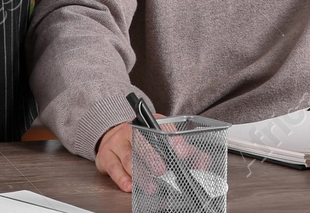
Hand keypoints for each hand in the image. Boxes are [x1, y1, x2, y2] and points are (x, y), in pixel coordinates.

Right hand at [98, 113, 212, 195]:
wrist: (112, 135)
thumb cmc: (141, 139)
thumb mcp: (162, 139)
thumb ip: (186, 151)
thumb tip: (203, 162)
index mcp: (149, 123)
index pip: (162, 127)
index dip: (172, 138)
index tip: (181, 151)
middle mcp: (131, 130)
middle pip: (142, 142)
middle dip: (152, 156)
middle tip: (161, 170)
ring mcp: (117, 143)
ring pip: (127, 157)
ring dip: (139, 173)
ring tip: (149, 185)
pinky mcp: (106, 156)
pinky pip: (113, 168)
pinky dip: (122, 178)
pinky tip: (129, 186)